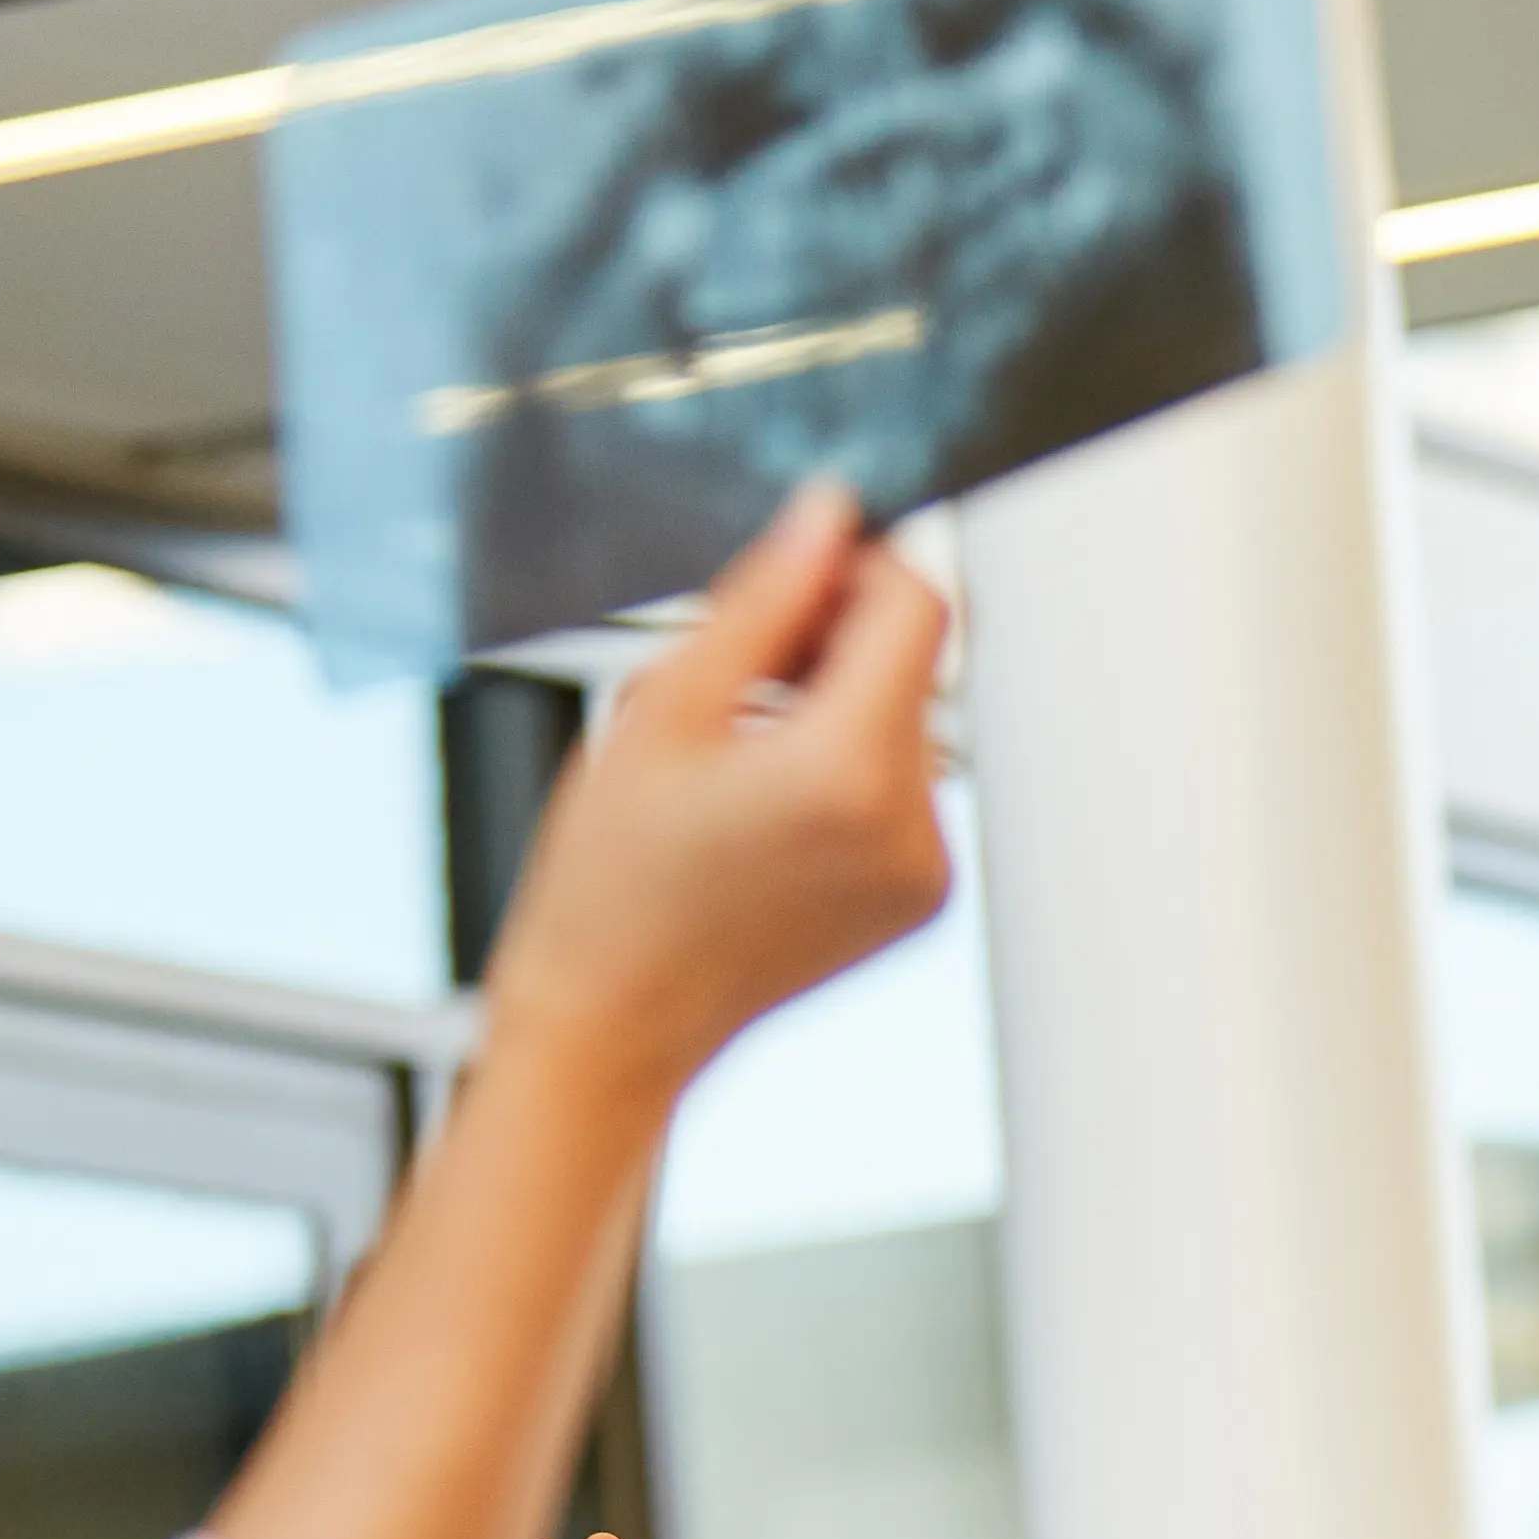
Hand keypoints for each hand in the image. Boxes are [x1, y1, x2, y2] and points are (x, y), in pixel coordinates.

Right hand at [476, 487, 955, 1102]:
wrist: (616, 1020)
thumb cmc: (611, 882)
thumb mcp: (664, 705)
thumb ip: (763, 599)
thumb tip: (828, 518)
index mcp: (848, 771)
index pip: (918, 607)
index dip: (859, 568)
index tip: (798, 572)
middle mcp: (910, 826)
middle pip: (918, 664)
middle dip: (840, 639)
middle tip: (741, 665)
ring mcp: (926, 873)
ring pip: (912, 724)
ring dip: (841, 703)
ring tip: (738, 744)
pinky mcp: (922, 903)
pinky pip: (905, 793)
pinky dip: (850, 771)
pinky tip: (766, 802)